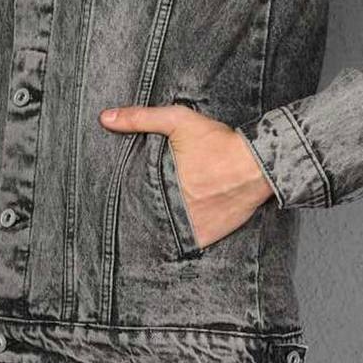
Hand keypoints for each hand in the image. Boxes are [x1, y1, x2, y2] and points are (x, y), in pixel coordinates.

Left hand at [98, 103, 274, 248]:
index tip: (120, 205)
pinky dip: (183, 240)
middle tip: (141, 214)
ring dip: (163, 228)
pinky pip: (187, 244)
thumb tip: (105, 118)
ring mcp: (190, 225)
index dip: (126, 203)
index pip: (133, 200)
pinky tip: (180, 231)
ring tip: (157, 225)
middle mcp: (174, 209)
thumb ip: (140, 118)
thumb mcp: (178, 120)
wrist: (257, 163)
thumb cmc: (219, 142)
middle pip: (149, 217)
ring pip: (166, 233)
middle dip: (146, 214)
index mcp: (161, 184)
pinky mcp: (207, 236)